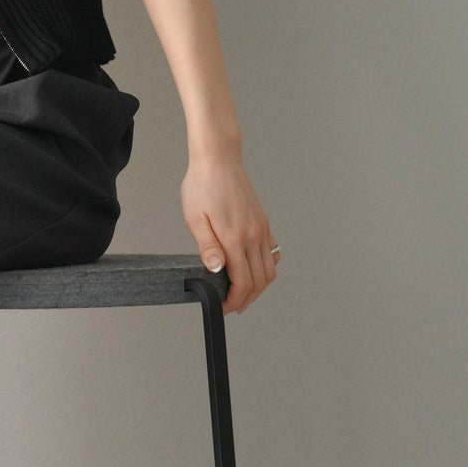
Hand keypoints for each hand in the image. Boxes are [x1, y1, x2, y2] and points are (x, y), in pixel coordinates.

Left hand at [181, 151, 278, 315]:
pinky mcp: (263, 222)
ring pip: (270, 269)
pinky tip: (252, 268)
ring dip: (259, 286)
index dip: (235, 301)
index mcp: (235, 238)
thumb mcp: (195, 217)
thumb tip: (216, 270)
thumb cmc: (202, 185)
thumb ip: (207, 247)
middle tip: (232, 305)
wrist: (218, 159)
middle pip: (260, 281)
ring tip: (242, 292)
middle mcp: (253, 236)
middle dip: (248, 298)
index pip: (243, 282)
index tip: (224, 307)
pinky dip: (266, 267)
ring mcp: (261, 229)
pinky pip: (272, 252)